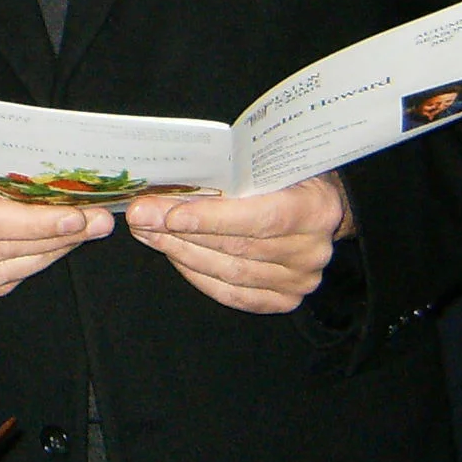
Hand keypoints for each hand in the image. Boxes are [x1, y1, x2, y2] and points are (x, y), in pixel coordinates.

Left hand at [123, 174, 352, 313]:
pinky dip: (199, 276)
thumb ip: (227, 174)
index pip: (259, 219)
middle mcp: (312, 250)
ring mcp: (300, 280)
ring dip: (182, 253)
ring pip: (230, 272)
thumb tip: (170, 184)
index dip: (211, 219)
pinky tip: (175, 256)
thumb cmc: (286, 175)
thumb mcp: (266, 162)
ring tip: (150, 234)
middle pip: (237, 247)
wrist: (318, 204)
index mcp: (316, 209)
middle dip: (181, 232)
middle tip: (143, 218)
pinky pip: (233, 294)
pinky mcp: (285, 299)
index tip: (169, 215)